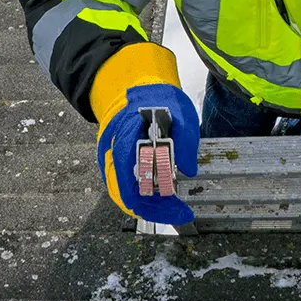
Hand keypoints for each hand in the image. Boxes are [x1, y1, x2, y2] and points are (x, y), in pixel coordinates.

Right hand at [96, 83, 199, 223]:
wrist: (142, 87)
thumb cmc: (160, 99)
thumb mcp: (181, 112)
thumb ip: (185, 138)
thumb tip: (189, 170)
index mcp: (125, 134)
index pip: (131, 178)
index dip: (153, 201)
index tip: (179, 209)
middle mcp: (111, 149)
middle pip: (124, 192)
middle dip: (153, 208)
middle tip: (180, 213)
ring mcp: (111, 156)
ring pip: (122, 192)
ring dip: (147, 205)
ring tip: (173, 209)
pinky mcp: (116, 161)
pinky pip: (124, 185)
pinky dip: (142, 196)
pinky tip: (160, 200)